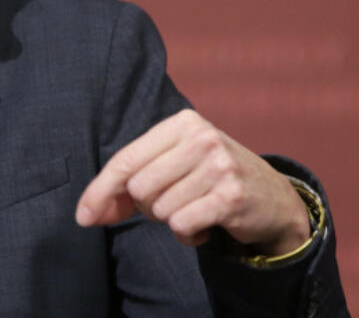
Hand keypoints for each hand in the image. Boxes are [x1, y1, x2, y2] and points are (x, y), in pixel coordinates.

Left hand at [75, 109, 310, 254]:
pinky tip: (206, 226)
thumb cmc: (211, 179)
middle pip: (139, 188)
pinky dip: (188, 236)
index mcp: (182, 123)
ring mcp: (219, 165)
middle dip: (148, 207)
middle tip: (175, 203)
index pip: (125, 160)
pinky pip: (182, 226)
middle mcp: (201, 137)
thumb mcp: (175, 166)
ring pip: (160, 210)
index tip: (84, 217)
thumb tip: (88, 214)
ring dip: (172, 222)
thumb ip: (130, 184)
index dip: (100, 191)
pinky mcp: (231, 196)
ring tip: (195, 210)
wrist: (274, 199)